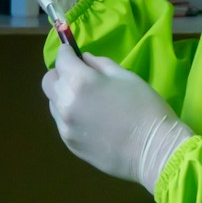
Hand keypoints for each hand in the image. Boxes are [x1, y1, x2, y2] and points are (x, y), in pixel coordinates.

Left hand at [42, 45, 192, 191]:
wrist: (153, 149)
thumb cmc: (144, 107)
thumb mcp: (125, 76)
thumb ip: (100, 64)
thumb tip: (84, 60)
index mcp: (80, 81)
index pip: (61, 59)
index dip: (67, 53)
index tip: (73, 54)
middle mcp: (65, 103)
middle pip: (48, 82)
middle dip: (60, 74)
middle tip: (77, 76)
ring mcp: (65, 126)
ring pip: (52, 102)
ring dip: (63, 96)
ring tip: (86, 100)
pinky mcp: (69, 143)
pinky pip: (61, 122)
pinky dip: (69, 115)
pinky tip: (90, 119)